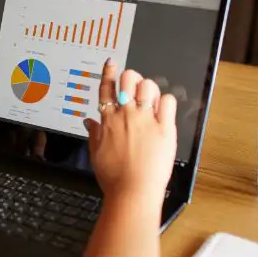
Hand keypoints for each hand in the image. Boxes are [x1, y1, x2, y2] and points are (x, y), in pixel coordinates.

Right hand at [83, 60, 177, 201]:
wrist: (133, 192)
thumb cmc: (114, 178)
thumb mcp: (96, 154)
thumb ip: (94, 134)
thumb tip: (89, 121)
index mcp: (108, 121)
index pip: (107, 88)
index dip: (109, 72)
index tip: (112, 64)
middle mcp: (127, 116)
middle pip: (129, 79)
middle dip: (131, 79)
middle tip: (134, 88)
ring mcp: (146, 120)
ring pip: (148, 86)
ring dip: (148, 88)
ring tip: (149, 100)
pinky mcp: (165, 129)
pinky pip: (168, 102)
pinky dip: (166, 102)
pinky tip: (162, 110)